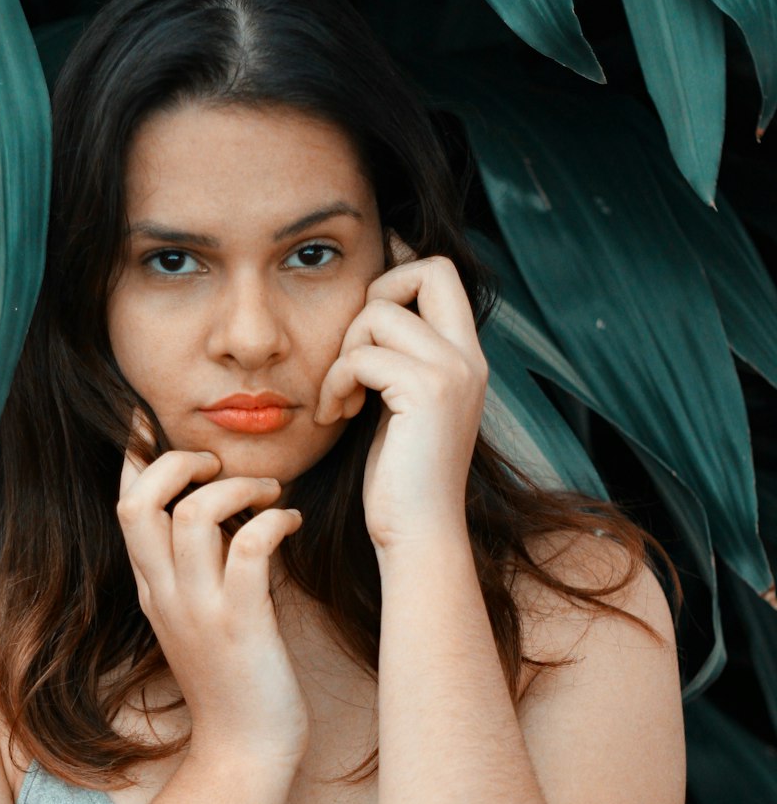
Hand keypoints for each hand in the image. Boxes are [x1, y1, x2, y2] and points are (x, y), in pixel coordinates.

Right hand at [118, 409, 310, 764]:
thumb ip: (196, 566)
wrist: (245, 750)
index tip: (176, 439)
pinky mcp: (241, 626)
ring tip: (271, 494)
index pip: (125, 504)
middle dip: (179, 462)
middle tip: (221, 465)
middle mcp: (164, 593)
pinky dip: (274, 522)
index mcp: (151, 587)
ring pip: (195, 515)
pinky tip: (292, 524)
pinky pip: (249, 550)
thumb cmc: (234, 679)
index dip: (142, 458)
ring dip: (239, 487)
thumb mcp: (197, 616)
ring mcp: (199, 610)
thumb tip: (219, 509)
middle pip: (140, 501)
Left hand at [313, 233, 487, 553]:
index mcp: (467, 357)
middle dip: (374, 296)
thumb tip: (371, 310)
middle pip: (427, 269)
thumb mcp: (401, 406)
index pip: (441, 273)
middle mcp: (469, 357)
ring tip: (339, 397)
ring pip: (379, 313)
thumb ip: (397, 359)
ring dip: (341, 353)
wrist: (417, 535)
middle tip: (353, 350)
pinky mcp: (427, 392)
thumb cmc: (400, 480)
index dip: (396, 275)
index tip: (362, 315)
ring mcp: (453, 372)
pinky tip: (334, 415)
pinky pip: (361, 356)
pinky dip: (335, 382)